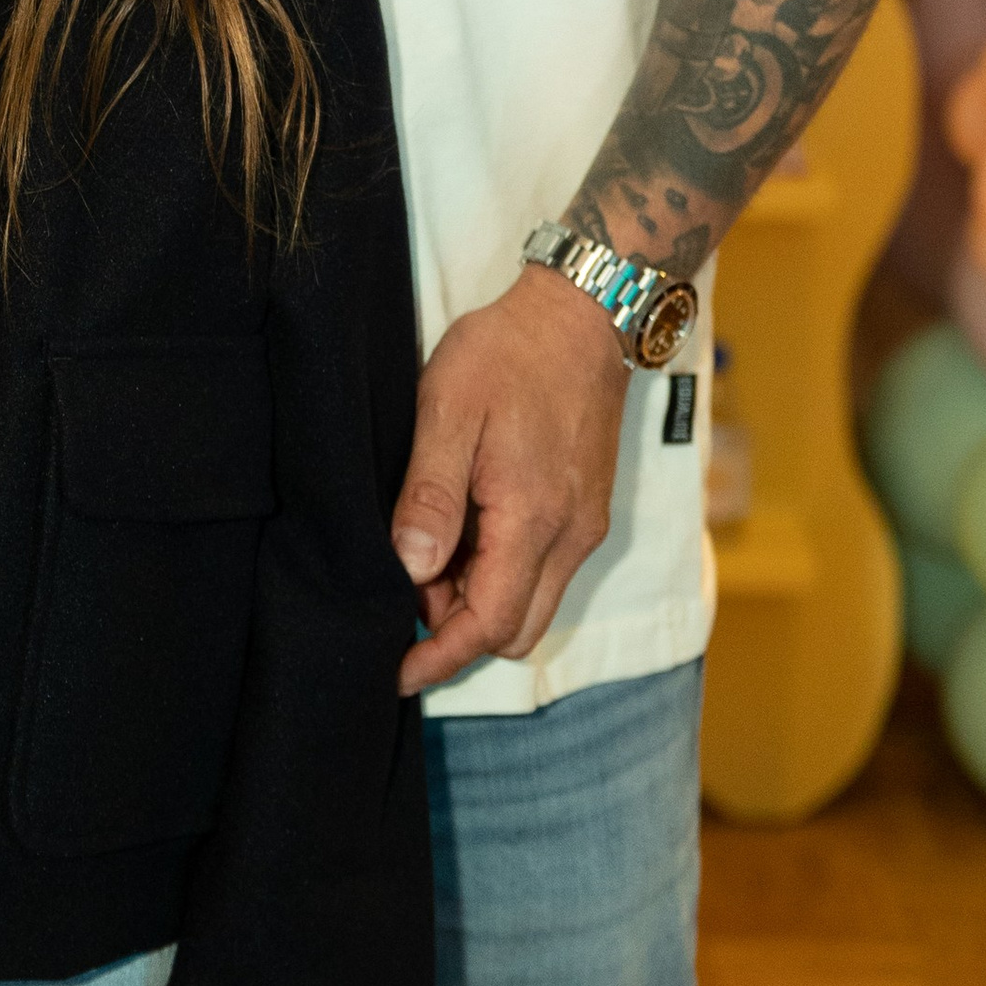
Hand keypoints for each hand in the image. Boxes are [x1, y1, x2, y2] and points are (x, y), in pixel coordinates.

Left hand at [392, 265, 628, 695]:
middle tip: (405, 593)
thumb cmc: (508, 354)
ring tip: (428, 554)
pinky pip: (544, 570)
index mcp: (533, 519)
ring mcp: (584, 525)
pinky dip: (502, 572)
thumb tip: (409, 570)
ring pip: (532, 603)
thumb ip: (430, 494)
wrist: (581, 313)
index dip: (440, 656)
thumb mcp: (447, 410)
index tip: (397, 672)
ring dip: (480, 600)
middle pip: (515, 629)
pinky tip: (463, 532)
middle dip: (457, 631)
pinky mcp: (587, 509)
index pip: (490, 625)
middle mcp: (570, 536)